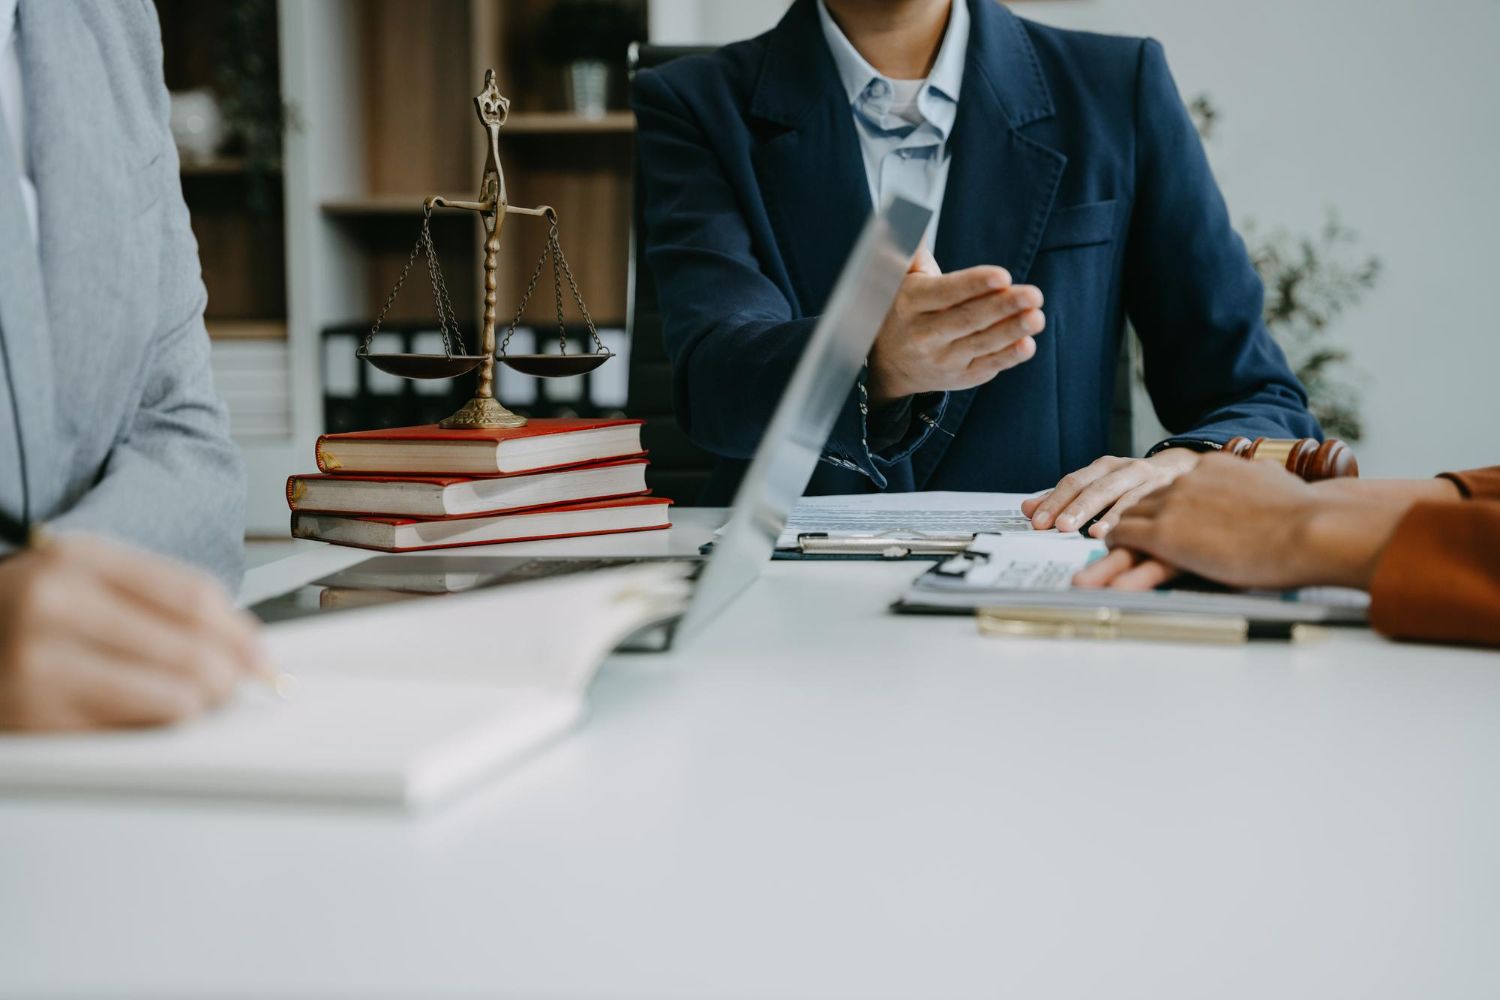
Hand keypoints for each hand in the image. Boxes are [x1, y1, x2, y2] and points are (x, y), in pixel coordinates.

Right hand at [0, 535, 268, 730]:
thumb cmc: (33, 605)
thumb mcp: (91, 573)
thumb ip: (167, 596)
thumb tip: (246, 647)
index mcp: (78, 560)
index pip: (194, 599)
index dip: (241, 634)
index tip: (261, 658)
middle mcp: (56, 608)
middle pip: (191, 653)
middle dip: (229, 677)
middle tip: (235, 686)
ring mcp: (42, 668)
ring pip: (173, 700)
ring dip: (201, 706)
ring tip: (196, 699)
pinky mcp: (38, 721)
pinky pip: (135, 735)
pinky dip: (157, 727)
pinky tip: (149, 714)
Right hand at [867, 245, 1044, 405]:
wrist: (889, 364)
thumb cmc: (904, 308)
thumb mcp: (900, 278)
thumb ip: (911, 248)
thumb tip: (912, 212)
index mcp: (911, 303)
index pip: (945, 293)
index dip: (973, 284)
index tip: (1001, 276)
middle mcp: (924, 334)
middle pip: (967, 319)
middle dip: (1002, 306)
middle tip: (1033, 294)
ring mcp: (942, 359)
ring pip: (981, 344)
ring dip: (1011, 331)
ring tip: (1036, 317)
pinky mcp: (959, 377)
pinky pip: (987, 366)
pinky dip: (1008, 357)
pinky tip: (1027, 343)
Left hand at [1022, 448, 1199, 535]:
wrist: (1190, 468)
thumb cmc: (1136, 483)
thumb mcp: (1101, 485)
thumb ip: (1066, 498)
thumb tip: (1025, 509)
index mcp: (1106, 467)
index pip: (1074, 482)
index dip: (1054, 501)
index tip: (1036, 521)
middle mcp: (1126, 469)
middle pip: (1095, 486)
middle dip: (1076, 507)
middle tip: (1058, 527)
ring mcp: (1150, 479)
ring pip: (1123, 495)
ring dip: (1106, 514)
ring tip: (1090, 533)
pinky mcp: (1171, 492)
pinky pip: (1150, 507)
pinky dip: (1135, 519)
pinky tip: (1123, 534)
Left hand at [1072, 454, 1409, 591]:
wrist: (1310, 527)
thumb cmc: (1307, 518)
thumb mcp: (1273, 490)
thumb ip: (1255, 488)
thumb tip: (1263, 491)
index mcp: (1209, 468)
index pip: (1165, 486)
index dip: (1147, 503)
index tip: (1131, 515)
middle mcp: (1184, 479)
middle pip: (1136, 499)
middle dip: (1111, 516)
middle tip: (1082, 525)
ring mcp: (1172, 504)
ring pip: (1124, 520)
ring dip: (1106, 538)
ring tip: (1086, 553)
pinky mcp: (1167, 532)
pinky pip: (1126, 540)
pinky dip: (1111, 552)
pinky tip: (1099, 565)